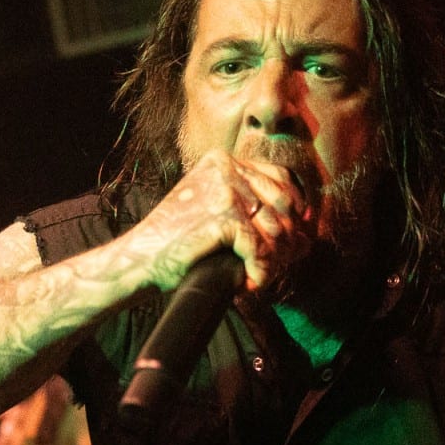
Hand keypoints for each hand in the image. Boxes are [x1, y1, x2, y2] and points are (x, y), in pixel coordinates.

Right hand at [130, 149, 313, 293]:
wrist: (138, 260)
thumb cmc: (175, 241)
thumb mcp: (213, 211)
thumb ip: (253, 211)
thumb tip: (306, 236)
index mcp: (223, 161)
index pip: (281, 179)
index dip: (294, 212)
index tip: (291, 240)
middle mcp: (226, 169)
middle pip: (284, 204)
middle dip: (287, 240)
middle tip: (273, 265)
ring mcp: (225, 191)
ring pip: (276, 230)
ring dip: (273, 261)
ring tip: (257, 276)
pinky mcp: (223, 218)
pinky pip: (261, 251)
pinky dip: (259, 273)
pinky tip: (246, 284)